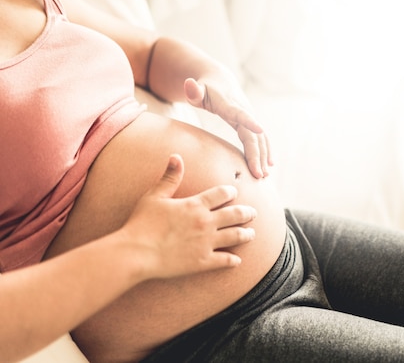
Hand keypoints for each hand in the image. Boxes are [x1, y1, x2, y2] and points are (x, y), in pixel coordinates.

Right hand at [120, 154, 256, 279]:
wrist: (136, 252)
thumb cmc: (142, 223)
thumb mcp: (154, 196)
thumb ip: (169, 177)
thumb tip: (176, 156)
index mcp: (195, 205)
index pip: (221, 194)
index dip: (230, 192)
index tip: (234, 193)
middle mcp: (205, 222)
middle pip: (235, 215)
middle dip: (246, 213)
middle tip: (253, 213)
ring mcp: (206, 243)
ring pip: (235, 236)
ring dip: (246, 234)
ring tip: (252, 234)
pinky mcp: (203, 262)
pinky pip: (225, 260)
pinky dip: (233, 260)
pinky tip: (238, 260)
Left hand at [184, 77, 271, 177]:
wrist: (222, 80)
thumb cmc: (205, 88)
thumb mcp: (197, 89)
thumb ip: (193, 90)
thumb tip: (188, 83)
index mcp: (229, 104)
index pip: (240, 114)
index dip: (249, 121)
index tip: (260, 130)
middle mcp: (244, 111)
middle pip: (253, 135)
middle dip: (257, 155)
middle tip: (259, 175)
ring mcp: (250, 117)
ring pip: (260, 139)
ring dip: (263, 157)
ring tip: (264, 176)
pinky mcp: (251, 123)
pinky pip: (261, 139)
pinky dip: (265, 152)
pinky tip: (268, 165)